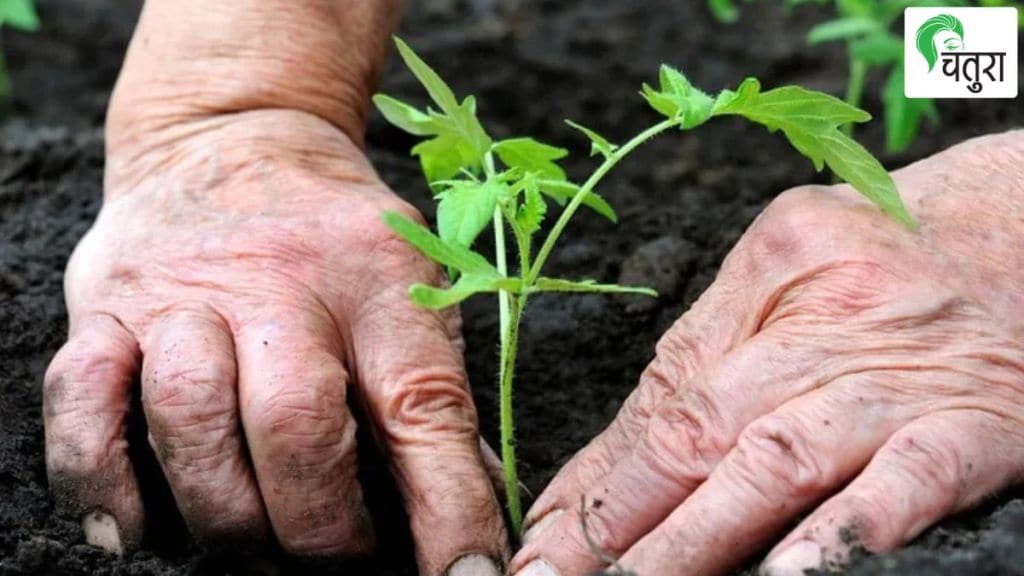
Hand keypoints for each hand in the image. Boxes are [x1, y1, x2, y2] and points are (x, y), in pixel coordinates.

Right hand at [43, 110, 507, 572]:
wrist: (234, 138)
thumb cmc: (337, 237)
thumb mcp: (410, 287)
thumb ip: (433, 396)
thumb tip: (470, 513)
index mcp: (379, 282)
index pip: (424, 407)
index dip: (448, 508)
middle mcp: (280, 283)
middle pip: (296, 423)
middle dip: (319, 524)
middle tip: (337, 559)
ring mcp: (182, 294)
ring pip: (190, 418)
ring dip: (226, 513)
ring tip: (255, 549)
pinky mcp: (106, 307)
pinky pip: (82, 400)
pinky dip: (100, 479)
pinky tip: (132, 532)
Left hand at [511, 131, 1023, 575]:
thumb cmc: (896, 255)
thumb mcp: (788, 271)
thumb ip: (706, 356)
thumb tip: (607, 464)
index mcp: (767, 272)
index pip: (664, 390)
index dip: (599, 473)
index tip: (547, 533)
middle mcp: (823, 320)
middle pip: (703, 427)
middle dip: (623, 516)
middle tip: (558, 574)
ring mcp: (898, 375)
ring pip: (779, 458)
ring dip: (699, 536)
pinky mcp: (975, 422)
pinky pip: (907, 479)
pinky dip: (845, 531)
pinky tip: (791, 575)